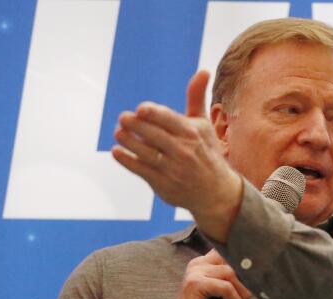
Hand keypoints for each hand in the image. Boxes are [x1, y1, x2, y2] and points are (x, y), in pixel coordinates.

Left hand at [112, 70, 241, 241]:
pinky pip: (142, 170)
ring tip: (118, 132)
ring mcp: (173, 170)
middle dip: (137, 126)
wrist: (215, 192)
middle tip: (123, 118)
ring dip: (129, 142)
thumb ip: (196, 98)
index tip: (141, 109)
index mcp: (193, 134)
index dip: (154, 114)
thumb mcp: (203, 126)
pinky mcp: (163, 185)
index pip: (170, 120)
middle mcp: (184, 152)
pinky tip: (117, 151)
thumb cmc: (206, 152)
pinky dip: (128, 161)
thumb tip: (203, 70)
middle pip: (155, 136)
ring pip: (146, 153)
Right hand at [164, 250, 251, 298]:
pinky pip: (225, 287)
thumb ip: (233, 281)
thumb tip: (255, 275)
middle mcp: (197, 264)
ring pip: (230, 273)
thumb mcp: (222, 295)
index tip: (255, 279)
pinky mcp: (196, 284)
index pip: (228, 252)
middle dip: (245, 280)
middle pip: (231, 261)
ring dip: (242, 291)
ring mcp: (195, 272)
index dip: (243, 265)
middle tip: (248, 298)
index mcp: (202, 263)